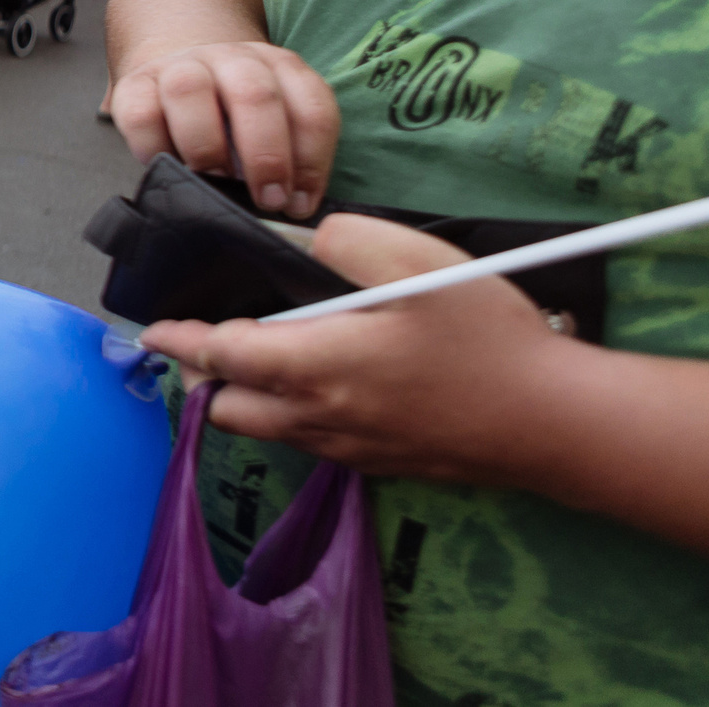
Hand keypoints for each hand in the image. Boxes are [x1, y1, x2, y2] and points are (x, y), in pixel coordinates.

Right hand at [110, 39, 339, 218]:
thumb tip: (290, 210)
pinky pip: (140, 114)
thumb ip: (286, 157)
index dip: (312, 159)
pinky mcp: (134, 85)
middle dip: (266, 156)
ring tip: (215, 181)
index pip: (311, 106)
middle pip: (255, 94)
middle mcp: (232, 59)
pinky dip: (154, 148)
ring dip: (207, 146)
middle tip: (267, 199)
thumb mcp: (272, 125)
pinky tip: (170, 167)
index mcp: (279, 67)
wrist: (177, 73)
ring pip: (189, 90)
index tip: (300, 203)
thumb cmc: (231, 118)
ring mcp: (180, 66)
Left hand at [139, 214, 576, 482]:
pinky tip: (320, 384)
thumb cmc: (487, 339)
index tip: (152, 329)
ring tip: (259, 357)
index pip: (221, 356)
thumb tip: (307, 243)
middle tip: (208, 339)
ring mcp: (350, 450)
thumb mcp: (418, 262)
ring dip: (246, 399)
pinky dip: (291, 417)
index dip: (179, 341)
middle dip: (205, 376)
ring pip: (267, 432)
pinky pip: (310, 443)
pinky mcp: (381, 466)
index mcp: (315, 367)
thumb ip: (347, 243)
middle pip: (228, 409)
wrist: (557, 424)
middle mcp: (319, 418)